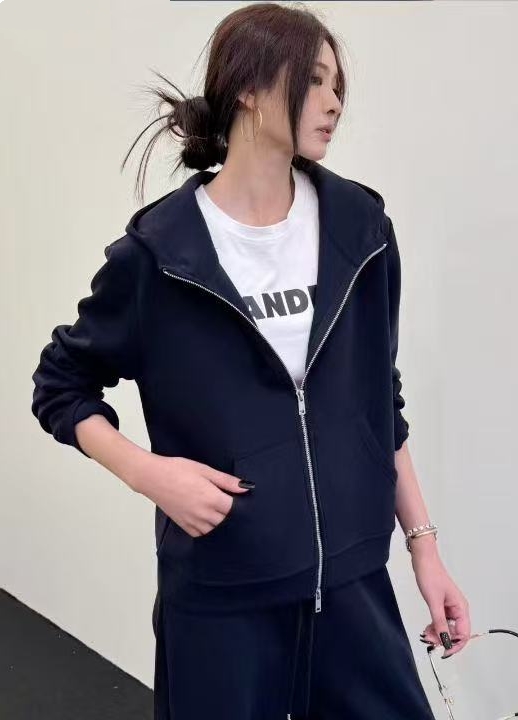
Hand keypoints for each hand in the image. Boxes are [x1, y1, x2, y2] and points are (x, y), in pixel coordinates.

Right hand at [134, 453, 252, 537]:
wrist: (153, 477)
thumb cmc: (176, 470)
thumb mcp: (205, 470)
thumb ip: (226, 480)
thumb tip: (245, 487)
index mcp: (211, 498)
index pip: (235, 509)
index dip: (241, 504)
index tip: (241, 499)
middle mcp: (204, 513)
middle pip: (227, 521)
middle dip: (232, 514)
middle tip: (229, 503)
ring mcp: (193, 521)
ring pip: (216, 530)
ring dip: (220, 523)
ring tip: (219, 511)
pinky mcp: (184, 525)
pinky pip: (201, 534)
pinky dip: (208, 530)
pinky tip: (208, 519)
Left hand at [411, 545, 470, 658]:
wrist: (423, 560)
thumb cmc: (430, 576)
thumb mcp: (434, 602)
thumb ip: (440, 622)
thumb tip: (445, 640)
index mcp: (461, 608)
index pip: (464, 634)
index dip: (455, 645)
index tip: (444, 652)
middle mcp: (458, 609)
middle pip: (456, 632)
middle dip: (444, 639)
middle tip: (430, 641)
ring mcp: (449, 607)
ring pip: (447, 628)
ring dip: (438, 634)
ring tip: (426, 635)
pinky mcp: (441, 605)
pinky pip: (441, 621)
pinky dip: (434, 626)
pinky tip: (427, 629)